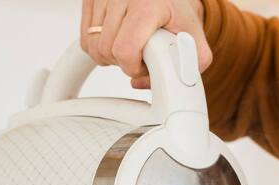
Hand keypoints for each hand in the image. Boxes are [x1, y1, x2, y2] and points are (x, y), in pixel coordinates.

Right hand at [80, 0, 210, 88]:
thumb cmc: (176, 11)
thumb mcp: (193, 37)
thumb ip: (186, 67)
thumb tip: (141, 82)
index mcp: (149, 5)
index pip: (125, 50)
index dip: (133, 67)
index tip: (144, 66)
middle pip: (106, 50)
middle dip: (123, 63)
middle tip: (140, 56)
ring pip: (92, 46)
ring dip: (109, 57)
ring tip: (129, 48)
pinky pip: (84, 38)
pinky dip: (98, 47)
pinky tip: (116, 41)